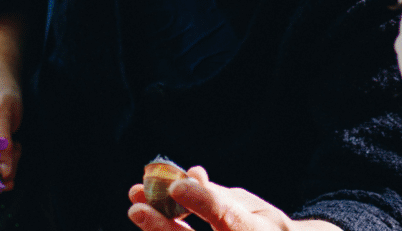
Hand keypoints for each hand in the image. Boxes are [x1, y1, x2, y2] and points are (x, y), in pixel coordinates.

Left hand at [128, 166, 341, 230]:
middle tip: (137, 207)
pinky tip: (148, 218)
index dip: (202, 201)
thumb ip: (219, 196)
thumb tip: (191, 174)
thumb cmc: (264, 228)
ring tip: (138, 206)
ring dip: (157, 230)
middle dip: (163, 228)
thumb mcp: (252, 208)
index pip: (228, 219)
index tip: (177, 184)